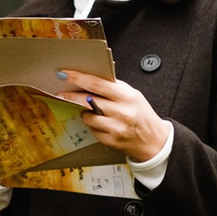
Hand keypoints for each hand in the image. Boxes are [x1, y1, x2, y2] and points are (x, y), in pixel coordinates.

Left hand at [53, 70, 170, 163]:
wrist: (153, 140)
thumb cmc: (141, 114)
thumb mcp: (132, 95)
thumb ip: (114, 87)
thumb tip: (90, 79)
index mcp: (127, 96)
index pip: (97, 84)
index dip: (78, 78)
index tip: (65, 74)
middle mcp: (122, 112)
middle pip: (87, 101)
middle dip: (72, 96)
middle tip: (63, 93)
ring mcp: (116, 128)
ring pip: (87, 117)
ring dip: (85, 114)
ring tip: (95, 113)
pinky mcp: (111, 141)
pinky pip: (92, 131)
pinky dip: (94, 127)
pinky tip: (103, 125)